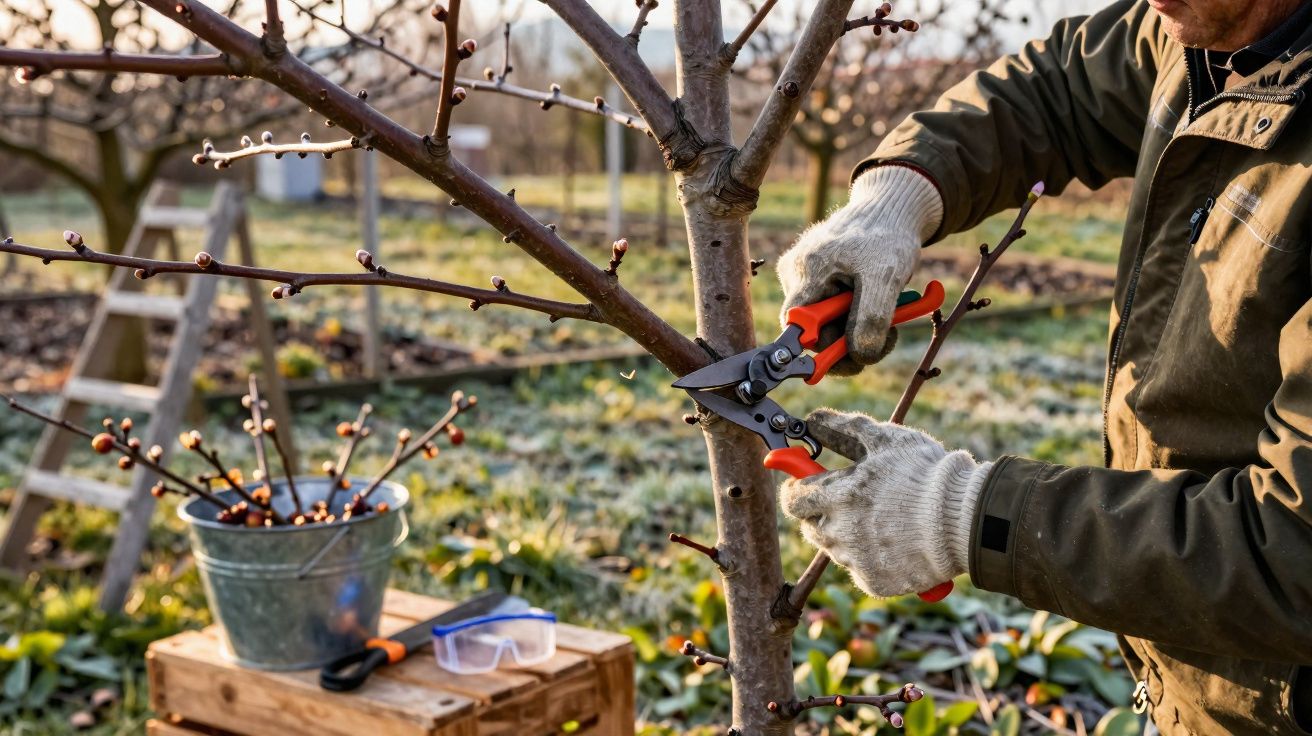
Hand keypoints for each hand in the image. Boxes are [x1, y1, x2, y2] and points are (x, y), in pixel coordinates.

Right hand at [777, 165, 942, 373]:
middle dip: (850, 338)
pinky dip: (854, 313)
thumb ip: (871, 318)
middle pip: (814, 329)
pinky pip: (828, 308)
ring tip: (887, 312)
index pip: (797, 327)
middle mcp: (796, 272)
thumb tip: (860, 357)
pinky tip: (871, 299)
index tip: (853, 361)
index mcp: (806, 270)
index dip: (823, 349)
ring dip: (856, 326)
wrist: (890, 209)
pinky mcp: (814, 275)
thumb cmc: (888, 237)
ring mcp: (802, 273)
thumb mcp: (887, 277)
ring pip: (824, 321)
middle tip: (888, 337)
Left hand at [780, 409, 990, 597]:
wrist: (966, 521)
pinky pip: (859, 569)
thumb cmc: (927, 474)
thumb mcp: (885, 439)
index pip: (793, 498)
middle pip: (809, 526)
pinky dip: (869, 558)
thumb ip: (842, 428)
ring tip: (881, 519)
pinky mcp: (874, 582)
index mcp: (839, 496)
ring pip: (834, 548)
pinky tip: (894, 542)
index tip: (806, 483)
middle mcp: (841, 532)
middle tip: (848, 501)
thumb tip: (811, 419)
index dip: (797, 488)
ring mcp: (857, 560)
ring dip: (846, 534)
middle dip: (820, 512)